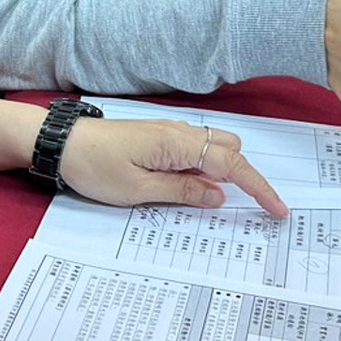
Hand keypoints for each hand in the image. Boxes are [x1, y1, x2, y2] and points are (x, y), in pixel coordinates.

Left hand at [60, 116, 285, 215]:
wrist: (61, 144)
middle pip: (230, 149)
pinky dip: (204, 167)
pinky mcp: (157, 137)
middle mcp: (178, 131)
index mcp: (177, 143)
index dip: (259, 187)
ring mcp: (168, 131)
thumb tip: (220, 196)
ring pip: (213, 146)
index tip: (279, 208)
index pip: (232, 165)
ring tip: (218, 202)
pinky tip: (195, 188)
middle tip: (251, 209)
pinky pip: (194, 149)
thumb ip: (182, 192)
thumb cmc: (94, 168)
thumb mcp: (138, 190)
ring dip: (223, 171)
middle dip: (245, 176)